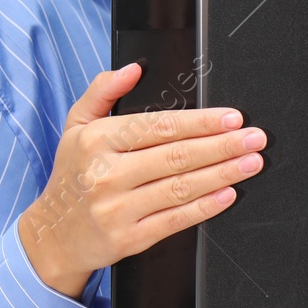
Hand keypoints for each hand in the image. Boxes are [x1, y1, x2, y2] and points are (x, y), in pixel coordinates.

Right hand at [17, 63, 263, 296]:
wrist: (52, 235)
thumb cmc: (72, 176)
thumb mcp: (76, 126)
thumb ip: (102, 92)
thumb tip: (133, 69)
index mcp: (97, 141)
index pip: (159, 127)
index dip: (200, 122)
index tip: (232, 118)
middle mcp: (106, 174)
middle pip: (177, 156)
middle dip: (223, 146)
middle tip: (254, 138)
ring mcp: (118, 209)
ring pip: (181, 187)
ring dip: (223, 174)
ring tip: (251, 163)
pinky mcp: (130, 238)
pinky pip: (175, 219)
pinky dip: (206, 207)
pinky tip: (228, 194)